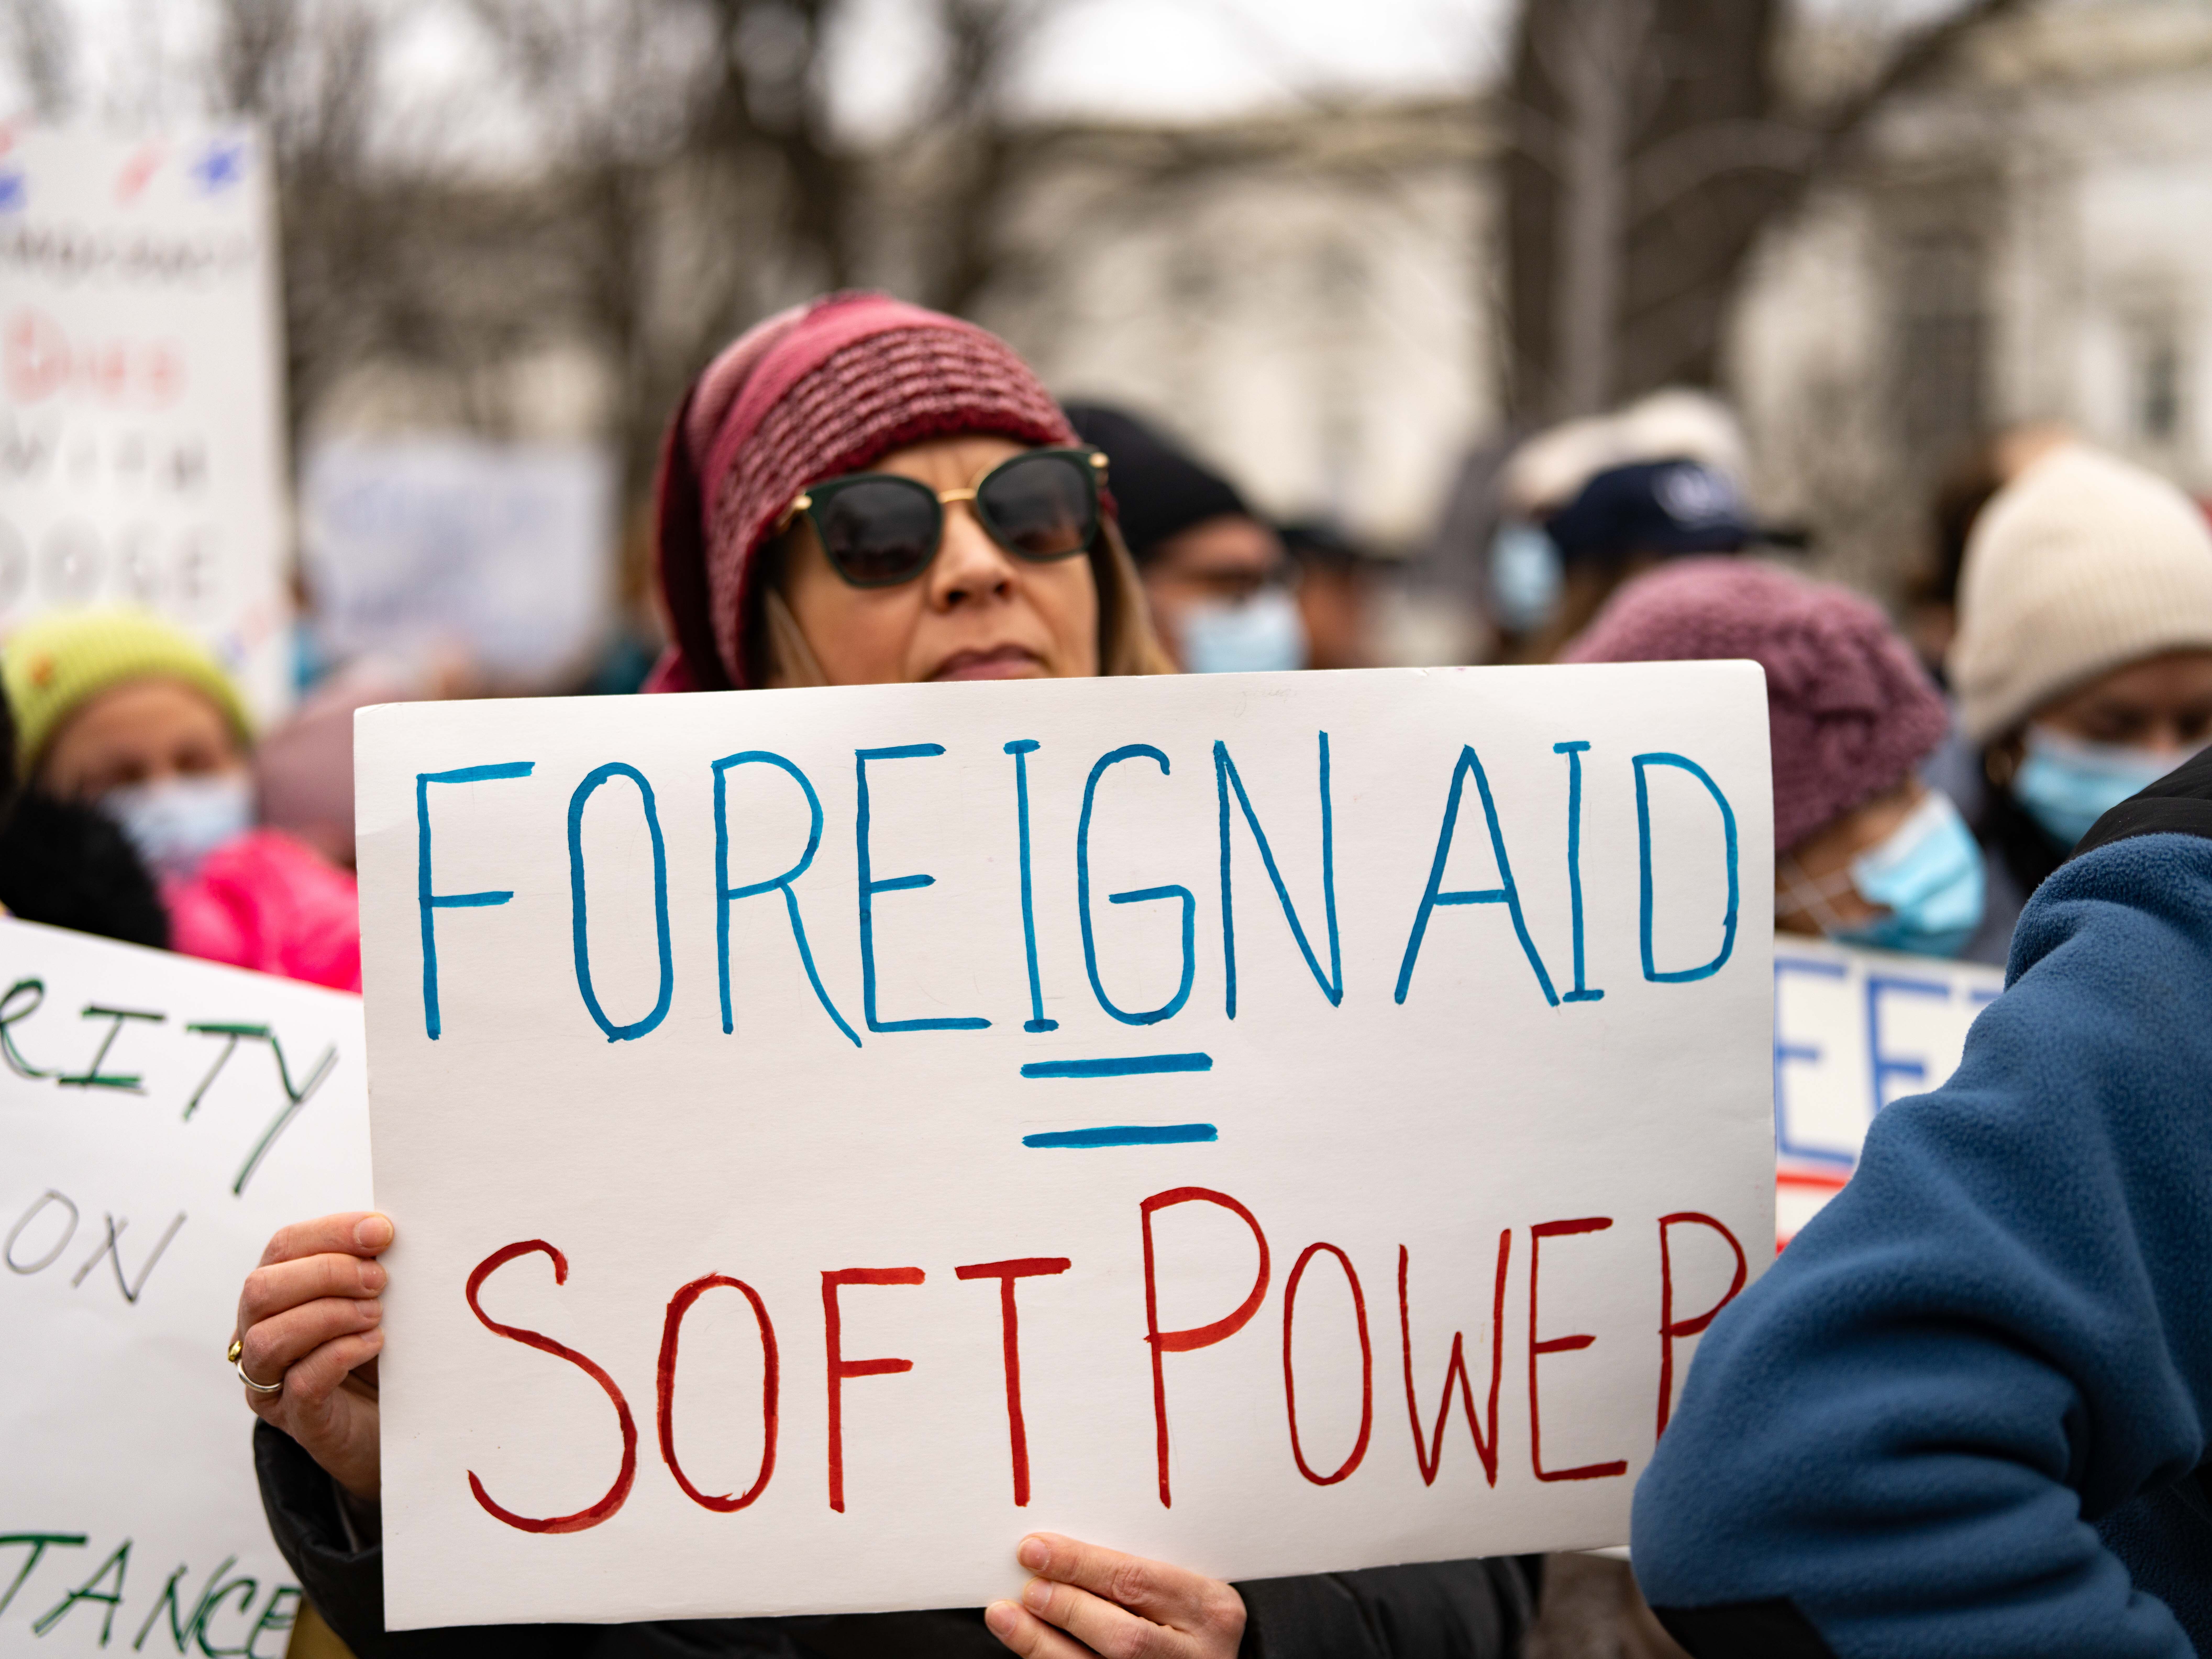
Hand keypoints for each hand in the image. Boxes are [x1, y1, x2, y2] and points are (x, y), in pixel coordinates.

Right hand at [233, 1211, 390, 1500]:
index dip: (331, 1232)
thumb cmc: (379, 1351)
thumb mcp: (374, 1298)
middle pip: (261, 1289)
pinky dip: (340, 1355)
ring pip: (269, 1338)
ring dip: (330, 1315)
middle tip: (379, 1279)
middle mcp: (258, 1337)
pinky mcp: (299, 1421)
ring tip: (376, 1314)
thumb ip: (369, 1264)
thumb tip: (384, 1227)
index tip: (382, 1231)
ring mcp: (271, 1383)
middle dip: (325, 1273)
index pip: (283, 1247)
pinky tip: (374, 1343)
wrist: (393, 1425)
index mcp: (278, 1295)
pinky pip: (301, 1383)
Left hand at [985, 1533, 1244, 1658]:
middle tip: (1027, 1587)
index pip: (1136, 1581)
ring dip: (1041, 1645)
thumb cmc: (1189, 1616)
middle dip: (1066, 1609)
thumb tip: (1054, 1550)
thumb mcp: (1180, 1587)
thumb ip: (1132, 1572)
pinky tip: (1025, 1644)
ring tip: (1004, 1616)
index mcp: (1210, 1609)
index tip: (1036, 1549)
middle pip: (1121, 1636)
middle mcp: (1195, 1655)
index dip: (1080, 1565)